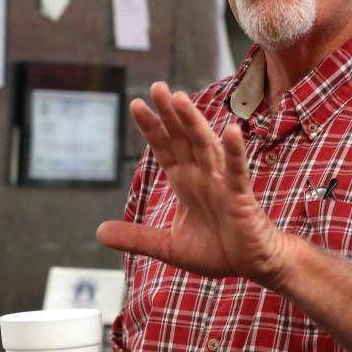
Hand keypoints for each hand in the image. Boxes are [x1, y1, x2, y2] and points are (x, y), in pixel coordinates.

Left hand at [97, 82, 289, 288]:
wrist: (252, 265)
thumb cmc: (217, 250)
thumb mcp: (168, 246)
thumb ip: (136, 238)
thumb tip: (99, 232)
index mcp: (185, 182)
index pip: (164, 148)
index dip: (151, 126)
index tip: (136, 103)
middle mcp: (202, 176)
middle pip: (183, 138)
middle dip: (170, 113)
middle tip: (157, 87)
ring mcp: (222, 183)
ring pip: (206, 147)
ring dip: (194, 123)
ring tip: (181, 100)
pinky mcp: (241, 198)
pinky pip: (237, 172)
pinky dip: (235, 152)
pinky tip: (231, 131)